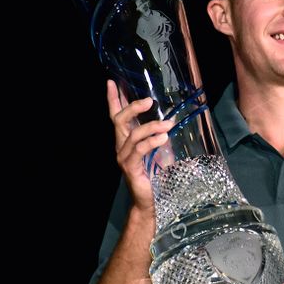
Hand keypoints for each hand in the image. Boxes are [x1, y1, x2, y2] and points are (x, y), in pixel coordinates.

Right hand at [106, 80, 173, 211]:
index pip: (116, 116)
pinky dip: (152, 141)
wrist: (150, 201)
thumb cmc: (156, 175)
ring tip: (168, 124)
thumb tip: (171, 118)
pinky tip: (163, 138)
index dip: (114, 99)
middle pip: (120, 121)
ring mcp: (124, 157)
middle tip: (149, 101)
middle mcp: (121, 146)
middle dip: (132, 107)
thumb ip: (159, 134)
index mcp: (126, 140)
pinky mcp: (130, 167)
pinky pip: (140, 149)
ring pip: (132, 134)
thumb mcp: (159, 149)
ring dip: (151, 126)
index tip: (112, 82)